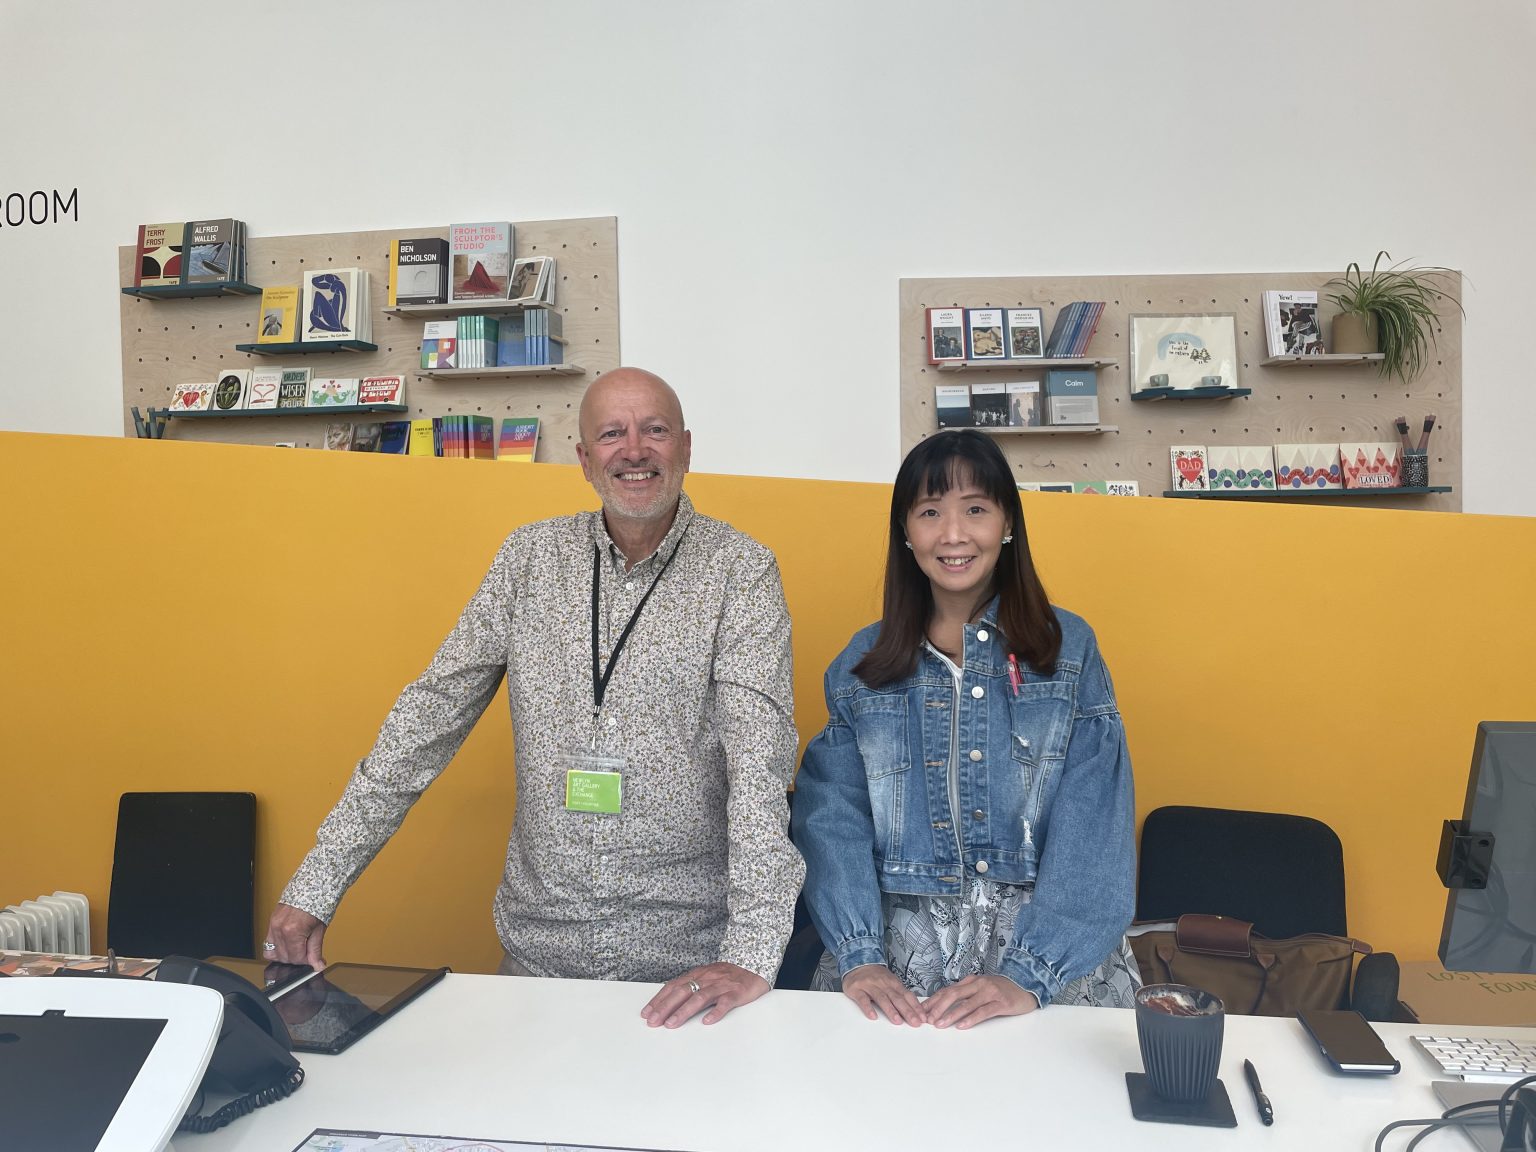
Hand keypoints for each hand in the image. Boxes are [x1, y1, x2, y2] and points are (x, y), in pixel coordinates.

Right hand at [263, 903, 326, 968]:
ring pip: (274, 953)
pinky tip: (289, 943)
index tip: (313, 957)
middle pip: (284, 957)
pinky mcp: (271, 922)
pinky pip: (268, 942)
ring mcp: (273, 925)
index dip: (306, 961)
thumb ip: (316, 950)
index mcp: (293, 931)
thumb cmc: (318, 902)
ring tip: (298, 947)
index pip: (295, 958)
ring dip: (286, 954)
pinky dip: (277, 947)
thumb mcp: (320, 929)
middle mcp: (280, 929)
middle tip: (308, 951)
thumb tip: (318, 966)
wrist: (313, 885)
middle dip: (297, 958)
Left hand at [640, 963, 768, 1027]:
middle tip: (653, 1021)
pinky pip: (725, 1002)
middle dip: (665, 1007)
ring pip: (700, 997)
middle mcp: (707, 979)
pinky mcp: (737, 993)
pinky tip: (707, 1021)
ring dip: (684, 1011)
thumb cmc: (728, 975)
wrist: (755, 965)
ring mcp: (722, 985)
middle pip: (682, 992)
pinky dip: (716, 1012)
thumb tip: (669, 1002)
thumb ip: (691, 986)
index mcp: (698, 975)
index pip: (673, 986)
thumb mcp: (706, 976)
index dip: (659, 999)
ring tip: (672, 1024)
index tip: (646, 1013)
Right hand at [841, 963, 925, 1025]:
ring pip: (881, 998)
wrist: (857, 962)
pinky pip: (862, 999)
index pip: (906, 995)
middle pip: (896, 998)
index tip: (922, 1018)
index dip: (915, 1007)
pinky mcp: (856, 989)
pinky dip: (868, 1008)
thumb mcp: (890, 981)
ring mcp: (869, 985)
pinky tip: (873, 1016)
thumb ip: (900, 994)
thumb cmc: (876, 976)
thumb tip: (916, 1010)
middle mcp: (883, 983)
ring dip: (890, 1010)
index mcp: (893, 982)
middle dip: (907, 1011)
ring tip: (897, 1021)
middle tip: (915, 1022)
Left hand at [925, 973, 1038, 1028]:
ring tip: (940, 1024)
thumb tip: (946, 1004)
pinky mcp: (1001, 1003)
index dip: (934, 1000)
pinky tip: (962, 1026)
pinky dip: (971, 1019)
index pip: (948, 990)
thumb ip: (967, 993)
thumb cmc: (1003, 990)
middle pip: (953, 995)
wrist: (1027, 986)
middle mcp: (979, 984)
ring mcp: (990, 993)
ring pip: (966, 1004)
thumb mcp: (982, 988)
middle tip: (928, 1019)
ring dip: (951, 1015)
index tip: (923, 1011)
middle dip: (938, 1007)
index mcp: (972, 981)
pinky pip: (983, 1012)